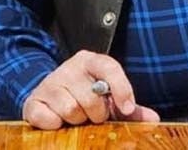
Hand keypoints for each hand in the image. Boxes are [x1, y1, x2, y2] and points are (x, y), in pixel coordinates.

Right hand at [21, 50, 159, 129]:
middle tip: (92, 115)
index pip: (109, 68)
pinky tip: (57, 121)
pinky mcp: (33, 101)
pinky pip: (49, 119)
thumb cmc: (84, 96)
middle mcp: (69, 68)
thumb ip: (130, 108)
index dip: (122, 89)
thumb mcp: (108, 99)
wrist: (48, 96)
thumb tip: (153, 120)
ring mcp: (50, 83)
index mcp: (90, 61)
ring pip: (70, 110)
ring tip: (76, 117)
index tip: (128, 109)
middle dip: (96, 114)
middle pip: (91, 97)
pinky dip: (55, 125)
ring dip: (76, 121)